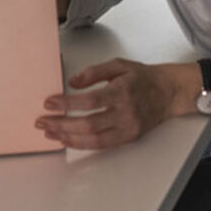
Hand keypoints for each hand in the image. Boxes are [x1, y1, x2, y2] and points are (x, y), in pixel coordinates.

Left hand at [35, 59, 188, 149]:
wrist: (167, 92)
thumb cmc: (142, 78)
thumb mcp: (118, 65)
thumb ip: (94, 72)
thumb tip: (73, 82)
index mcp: (121, 91)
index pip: (89, 101)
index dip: (67, 103)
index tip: (49, 103)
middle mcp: (125, 112)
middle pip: (88, 123)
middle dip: (61, 124)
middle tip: (42, 121)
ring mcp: (127, 127)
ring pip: (93, 138)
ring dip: (68, 137)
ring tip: (50, 132)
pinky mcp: (128, 137)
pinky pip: (101, 145)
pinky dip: (81, 143)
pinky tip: (67, 139)